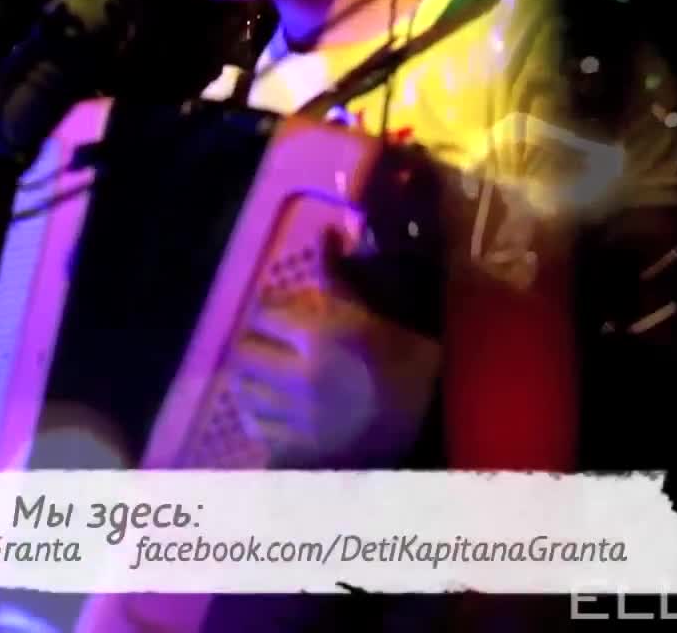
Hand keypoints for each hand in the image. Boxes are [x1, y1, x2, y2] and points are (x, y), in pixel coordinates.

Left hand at [227, 230, 441, 467]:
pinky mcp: (297, 446)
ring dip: (250, 378)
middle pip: (245, 350)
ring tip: (264, 375)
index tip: (278, 312)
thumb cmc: (407, 362)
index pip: (264, 312)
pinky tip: (271, 407)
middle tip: (267, 343)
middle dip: (253, 342)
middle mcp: (301, 373)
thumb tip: (325, 230)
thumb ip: (338, 275)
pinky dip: (257, 413)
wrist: (432, 423)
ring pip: (244, 389)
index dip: (269, 309)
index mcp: (321, 335)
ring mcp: (296, 414)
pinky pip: (256, 425)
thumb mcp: (374, 313)